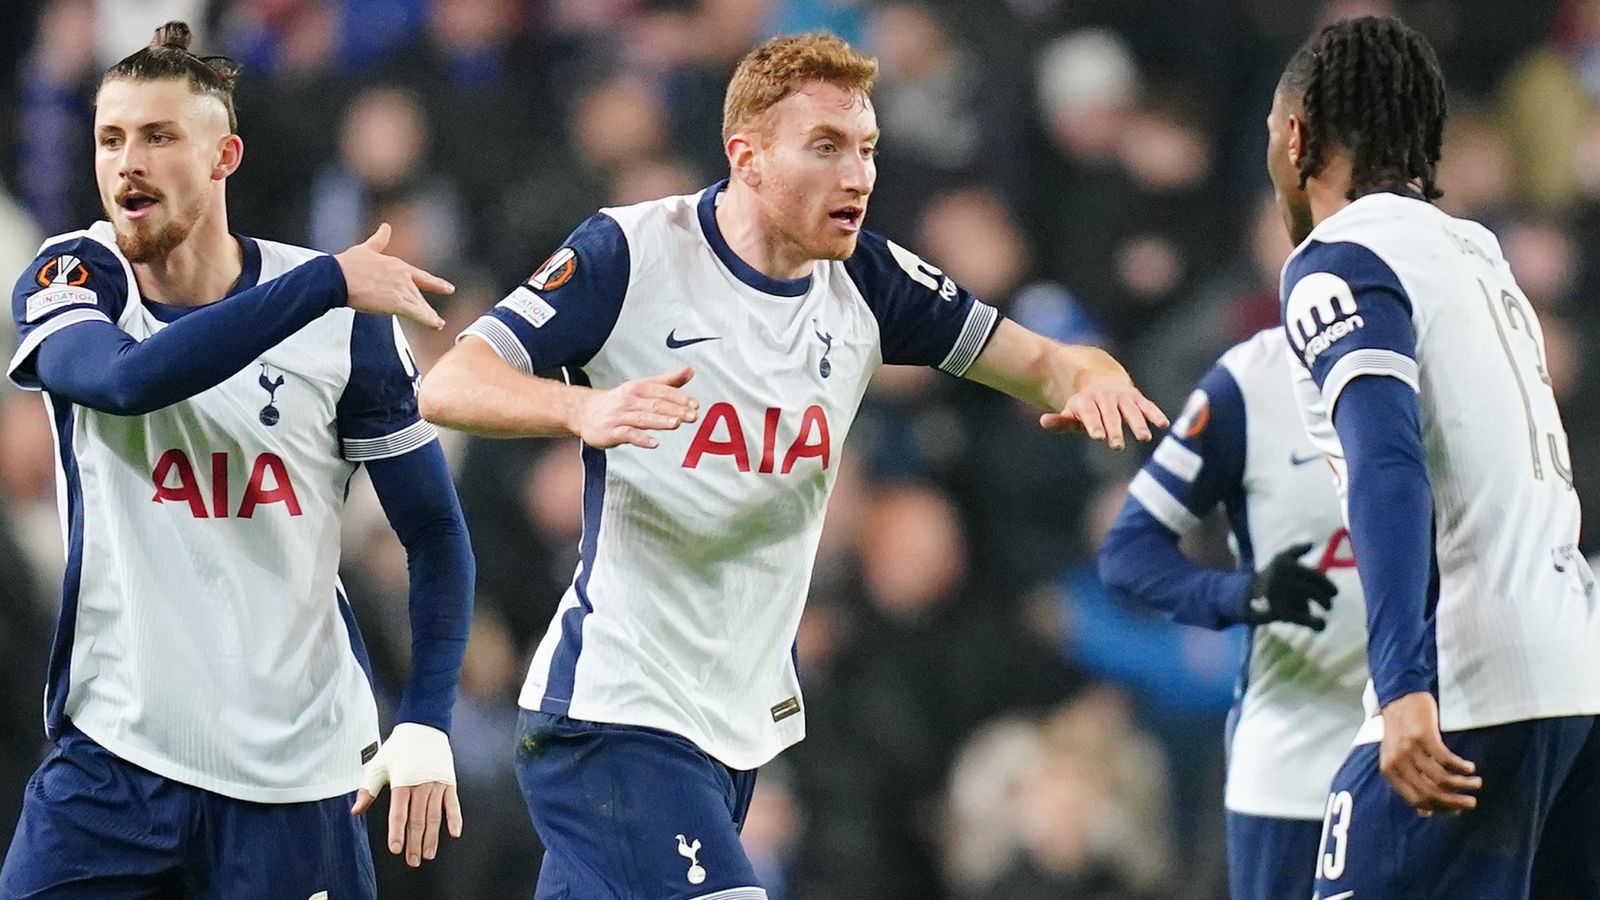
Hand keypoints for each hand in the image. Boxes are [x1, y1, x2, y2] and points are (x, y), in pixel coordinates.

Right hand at [335, 224, 452, 329]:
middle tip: (436, 318)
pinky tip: (436, 325)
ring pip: (420, 306)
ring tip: (437, 324)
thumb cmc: (348, 264)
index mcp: (398, 265)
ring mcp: (401, 290)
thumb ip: (379, 240)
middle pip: (418, 295)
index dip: (436, 284)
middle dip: (426, 307)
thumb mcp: (367, 249)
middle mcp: (403, 277)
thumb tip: (386, 227)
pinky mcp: (397, 303)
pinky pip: (417, 313)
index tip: (448, 288)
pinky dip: (428, 320)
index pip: (421, 277)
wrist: (338, 277)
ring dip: (429, 316)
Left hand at [351, 723, 462, 867]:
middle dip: (415, 842)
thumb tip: (356, 810)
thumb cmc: (400, 747)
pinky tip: (454, 833)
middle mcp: (421, 786)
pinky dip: (455, 819)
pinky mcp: (448, 781)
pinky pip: (453, 803)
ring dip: (432, 837)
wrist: (424, 727)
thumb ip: (368, 789)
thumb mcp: (378, 765)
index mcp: (402, 783)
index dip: (398, 832)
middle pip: (418, 820)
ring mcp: (437, 785)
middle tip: (413, 860)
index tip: (397, 848)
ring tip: (428, 854)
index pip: (399, 813)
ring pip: (435, 816)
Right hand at [568, 365, 699, 448]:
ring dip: (660, 421)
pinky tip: (653, 443)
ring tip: (676, 424)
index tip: (695, 404)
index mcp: (638, 388)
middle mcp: (629, 400)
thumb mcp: (642, 387)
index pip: (661, 391)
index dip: (679, 397)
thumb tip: (690, 369)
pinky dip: (641, 438)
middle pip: (655, 404)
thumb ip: (668, 380)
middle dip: (675, 410)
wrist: (583, 411)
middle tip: (693, 416)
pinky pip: (627, 434)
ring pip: (642, 418)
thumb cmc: (619, 401)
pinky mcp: (611, 431)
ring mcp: (619, 416)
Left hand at [1040, 376, 1167, 449]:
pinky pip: (1147, 406)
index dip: (1094, 424)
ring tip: (1143, 438)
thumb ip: (1061, 421)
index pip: (1091, 414)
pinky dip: (1155, 414)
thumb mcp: (1072, 414)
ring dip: (1138, 424)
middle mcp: (1105, 397)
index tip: (1098, 436)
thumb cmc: (1085, 408)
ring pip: (1130, 411)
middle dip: (1114, 429)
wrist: (1101, 381)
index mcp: (1087, 401)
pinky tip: (1164, 424)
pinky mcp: (1137, 398)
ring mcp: (1122, 397)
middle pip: (1110, 414)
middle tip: (1116, 445)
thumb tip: (1044, 421)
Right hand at [1242, 542, 1336, 628]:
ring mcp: (1280, 595)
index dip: (1327, 585)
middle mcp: (1284, 578)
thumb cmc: (1268, 578)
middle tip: (1328, 605)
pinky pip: (1303, 618)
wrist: (1244, 597)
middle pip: (1314, 591)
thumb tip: (1311, 543)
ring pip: (1309, 604)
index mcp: (1287, 565)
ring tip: (1323, 616)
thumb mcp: (1279, 559)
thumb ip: (1295, 551)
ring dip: (1319, 611)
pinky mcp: (1278, 611)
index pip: (1315, 576)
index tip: (1334, 593)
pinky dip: (1315, 623)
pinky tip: (1320, 625)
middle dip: (1325, 600)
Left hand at [1379, 692, 1480, 815]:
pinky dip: (1461, 766)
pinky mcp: (1423, 736)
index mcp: (1389, 771)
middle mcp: (1397, 762)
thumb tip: (1425, 813)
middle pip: (1429, 792)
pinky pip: (1446, 759)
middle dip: (1454, 802)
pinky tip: (1470, 767)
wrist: (1400, 698)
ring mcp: (1409, 749)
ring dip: (1463, 784)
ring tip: (1476, 783)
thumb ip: (1410, 783)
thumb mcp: (1399, 758)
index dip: (1438, 808)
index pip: (1415, 800)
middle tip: (1471, 803)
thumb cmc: (1402, 731)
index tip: (1456, 811)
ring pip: (1440, 778)